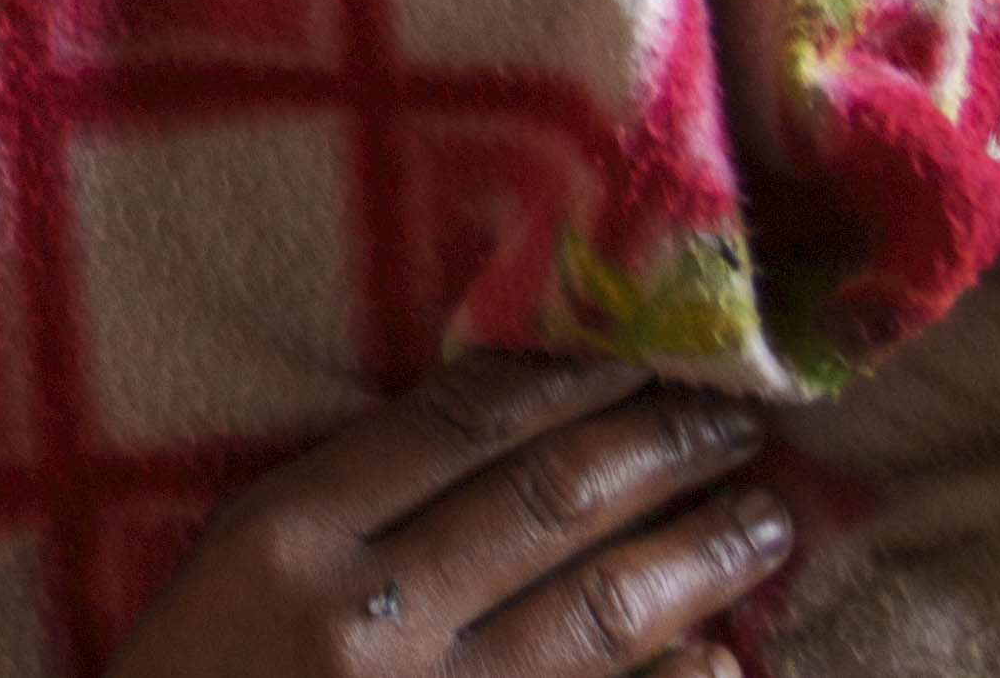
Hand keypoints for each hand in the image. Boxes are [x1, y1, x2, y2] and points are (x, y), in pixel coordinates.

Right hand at [103, 355, 807, 677]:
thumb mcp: (235, 565)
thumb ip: (351, 499)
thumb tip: (515, 424)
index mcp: (286, 537)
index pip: (457, 426)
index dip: (568, 379)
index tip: (643, 351)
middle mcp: (363, 619)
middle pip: (544, 503)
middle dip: (658, 450)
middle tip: (740, 418)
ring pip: (596, 615)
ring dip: (696, 558)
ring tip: (765, 520)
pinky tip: (726, 657)